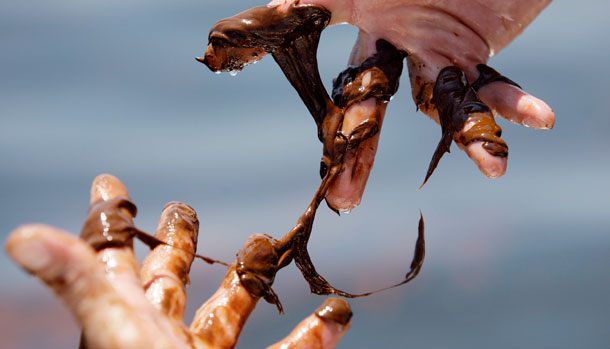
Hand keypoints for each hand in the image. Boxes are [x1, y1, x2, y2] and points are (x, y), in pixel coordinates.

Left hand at [5, 174, 351, 347]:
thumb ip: (82, 286)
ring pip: (230, 311)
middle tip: (181, 209)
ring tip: (265, 242)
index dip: (109, 218)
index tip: (108, 183)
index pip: (111, 257)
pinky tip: (333, 317)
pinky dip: (310, 338)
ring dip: (250, 279)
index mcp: (126, 318)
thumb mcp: (118, 335)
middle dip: (177, 242)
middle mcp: (160, 338)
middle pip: (168, 281)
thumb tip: (20, 235)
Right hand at [265, 0, 554, 209]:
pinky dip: (516, 104)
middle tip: (345, 202)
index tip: (315, 165)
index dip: (331, 126)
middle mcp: (403, 51)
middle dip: (360, 154)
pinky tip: (540, 122)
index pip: (346, 87)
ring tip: (494, 170)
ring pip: (447, 105)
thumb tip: (281, 14)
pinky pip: (497, 83)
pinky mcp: (477, 48)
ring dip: (470, 138)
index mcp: (371, 33)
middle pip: (379, 110)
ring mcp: (442, 52)